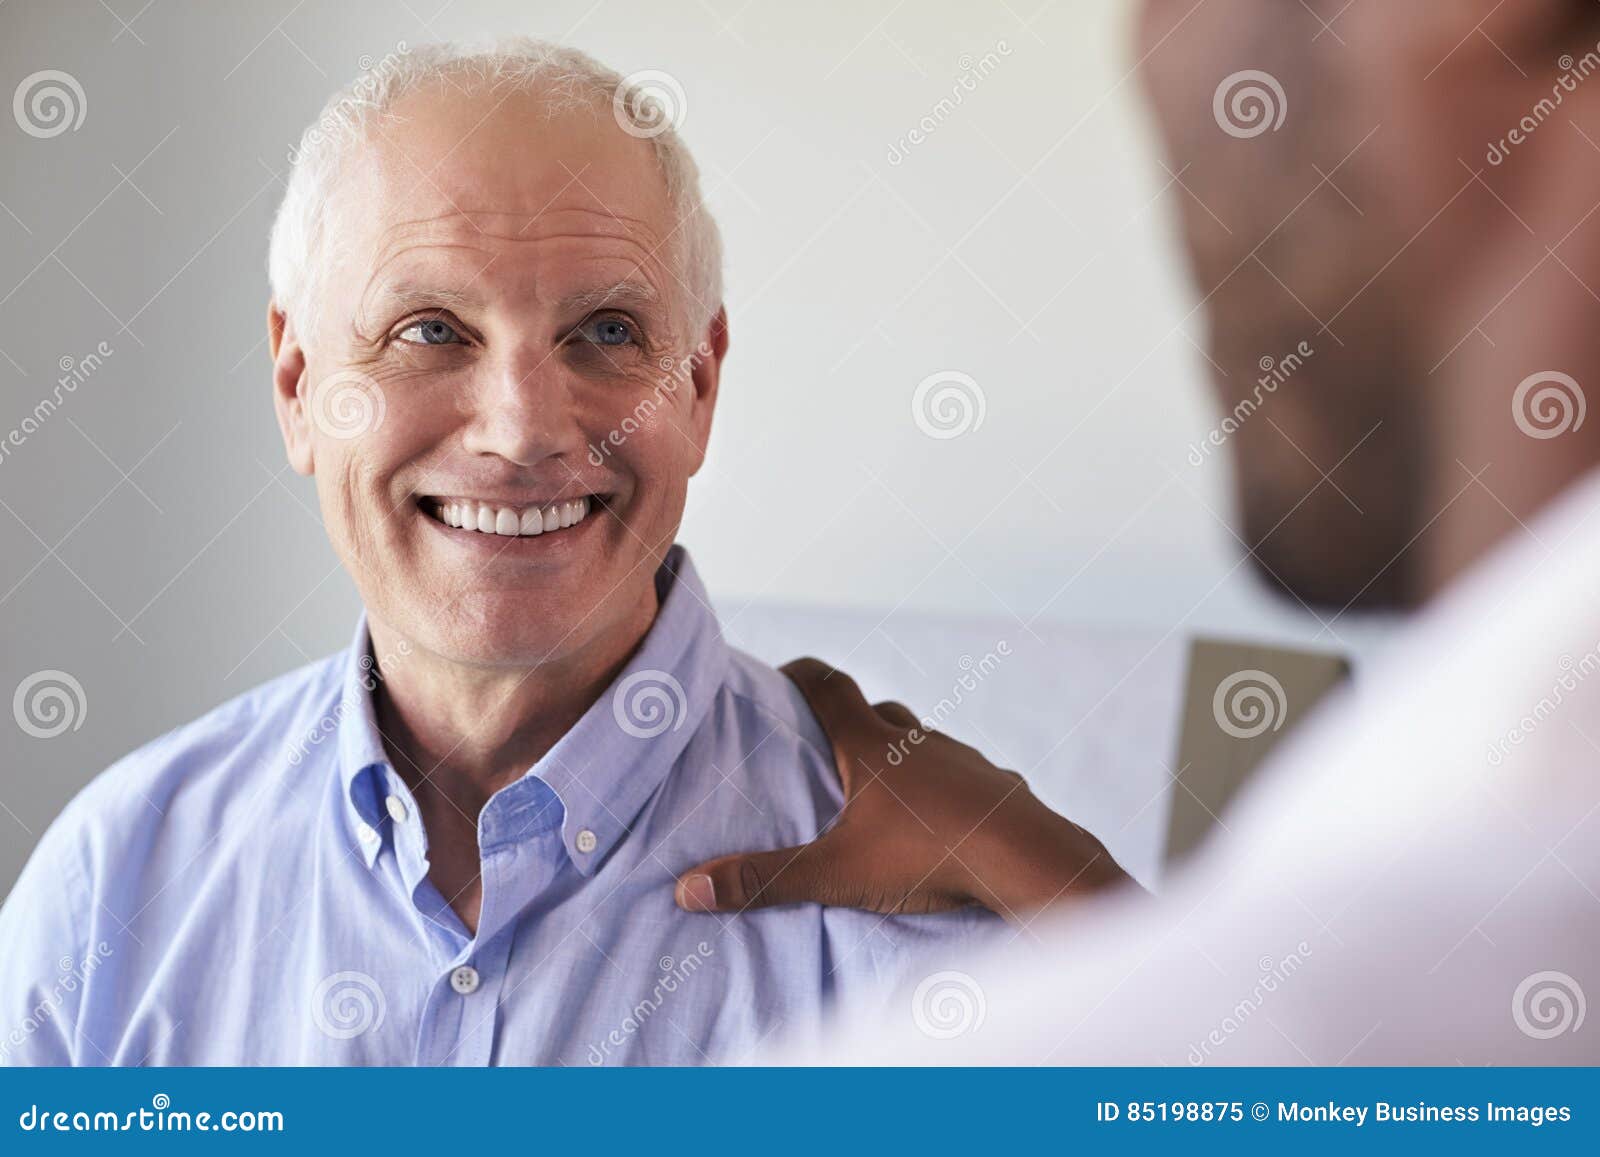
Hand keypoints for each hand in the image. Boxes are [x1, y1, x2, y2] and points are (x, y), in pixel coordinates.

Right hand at [673, 658, 1133, 921]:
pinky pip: (962, 777)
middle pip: (875, 711)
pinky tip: (939, 823)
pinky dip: (942, 789)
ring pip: (923, 743)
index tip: (777, 678)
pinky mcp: (996, 786)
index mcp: (871, 744)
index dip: (798, 674)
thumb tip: (687, 888)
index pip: (826, 684)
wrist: (1027, 859)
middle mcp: (918, 739)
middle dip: (847, 722)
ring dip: (899, 757)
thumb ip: (763, 880)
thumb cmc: (929, 856)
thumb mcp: (836, 873)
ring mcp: (963, 758)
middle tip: (823, 747)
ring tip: (879, 793)